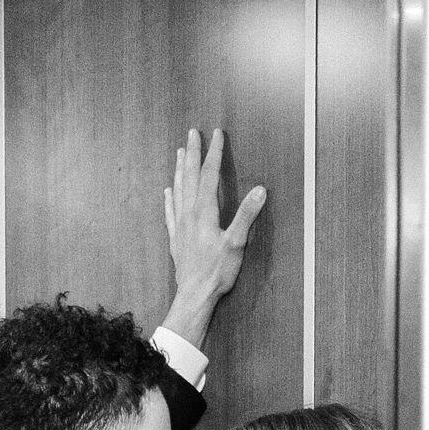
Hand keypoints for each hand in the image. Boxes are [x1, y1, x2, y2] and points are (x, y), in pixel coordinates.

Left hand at [163, 128, 267, 343]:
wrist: (193, 295)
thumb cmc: (216, 272)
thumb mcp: (236, 243)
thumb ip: (247, 215)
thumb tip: (260, 190)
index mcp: (204, 212)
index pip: (209, 175)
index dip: (214, 153)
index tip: (216, 134)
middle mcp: (189, 214)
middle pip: (190, 177)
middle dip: (192, 153)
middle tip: (192, 133)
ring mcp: (180, 226)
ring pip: (178, 190)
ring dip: (180, 170)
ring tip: (179, 153)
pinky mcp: (176, 239)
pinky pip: (170, 212)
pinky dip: (170, 198)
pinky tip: (168, 191)